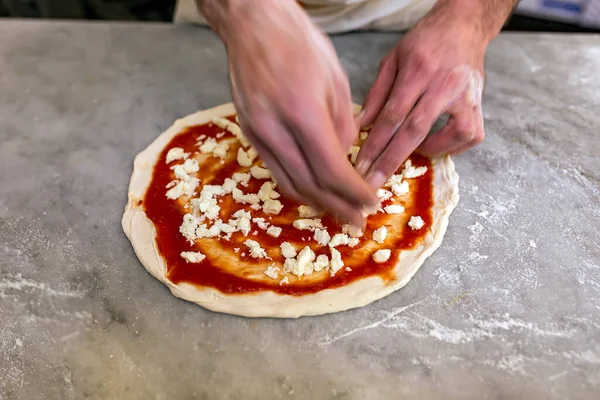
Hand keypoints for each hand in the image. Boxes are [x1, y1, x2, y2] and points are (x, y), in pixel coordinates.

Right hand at [214, 0, 375, 224]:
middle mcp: (275, 130)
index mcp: (302, 113)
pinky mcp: (250, 133)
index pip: (332, 170)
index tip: (372, 204)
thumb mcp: (335, 80)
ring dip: (316, 203)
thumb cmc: (299, 43)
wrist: (252, 24)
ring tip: (338, 213)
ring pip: (289, 184)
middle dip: (338, 208)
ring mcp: (258, 134)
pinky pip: (276, 170)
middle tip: (358, 222)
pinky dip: (298, 186)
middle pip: (310, 186)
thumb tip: (346, 159)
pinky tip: (313, 191)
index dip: (354, 193)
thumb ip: (343, 126)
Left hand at [355, 10, 486, 187]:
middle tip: (374, 182)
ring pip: (450, 135)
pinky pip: (469, 136)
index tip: (361, 165)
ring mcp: (467, 95)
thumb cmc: (425, 42)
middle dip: (391, 160)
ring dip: (428, 152)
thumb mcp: (393, 59)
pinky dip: (452, 147)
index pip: (393, 115)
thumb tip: (361, 126)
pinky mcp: (480, 104)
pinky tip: (436, 146)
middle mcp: (445, 84)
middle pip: (415, 130)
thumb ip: (377, 94)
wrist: (464, 26)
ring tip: (410, 155)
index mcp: (418, 70)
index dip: (376, 144)